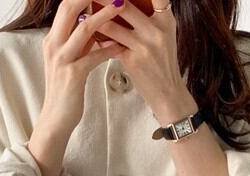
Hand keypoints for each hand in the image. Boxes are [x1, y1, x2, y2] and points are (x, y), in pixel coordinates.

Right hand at [29, 0, 126, 175]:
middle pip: (70, 7)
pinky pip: (94, 56)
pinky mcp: (73, 76)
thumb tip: (95, 22)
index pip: (66, 4)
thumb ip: (80, 42)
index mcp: (52, 38)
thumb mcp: (71, 60)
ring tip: (123, 5)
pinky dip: (109, 49)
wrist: (56, 119)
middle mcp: (53, 44)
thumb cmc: (66, 90)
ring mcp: (62, 59)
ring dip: (105, 15)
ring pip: (83, 28)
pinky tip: (123, 46)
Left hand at [94, 0, 197, 124]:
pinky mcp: (133, 61)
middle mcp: (156, 30)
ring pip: (113, 25)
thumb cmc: (163, 64)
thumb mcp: (164, 36)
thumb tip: (123, 4)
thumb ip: (150, 18)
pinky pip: (110, 45)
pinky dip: (98, 39)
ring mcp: (144, 46)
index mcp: (166, 20)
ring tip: (81, 14)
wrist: (168, 94)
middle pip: (126, 4)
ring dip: (95, 18)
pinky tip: (88, 35)